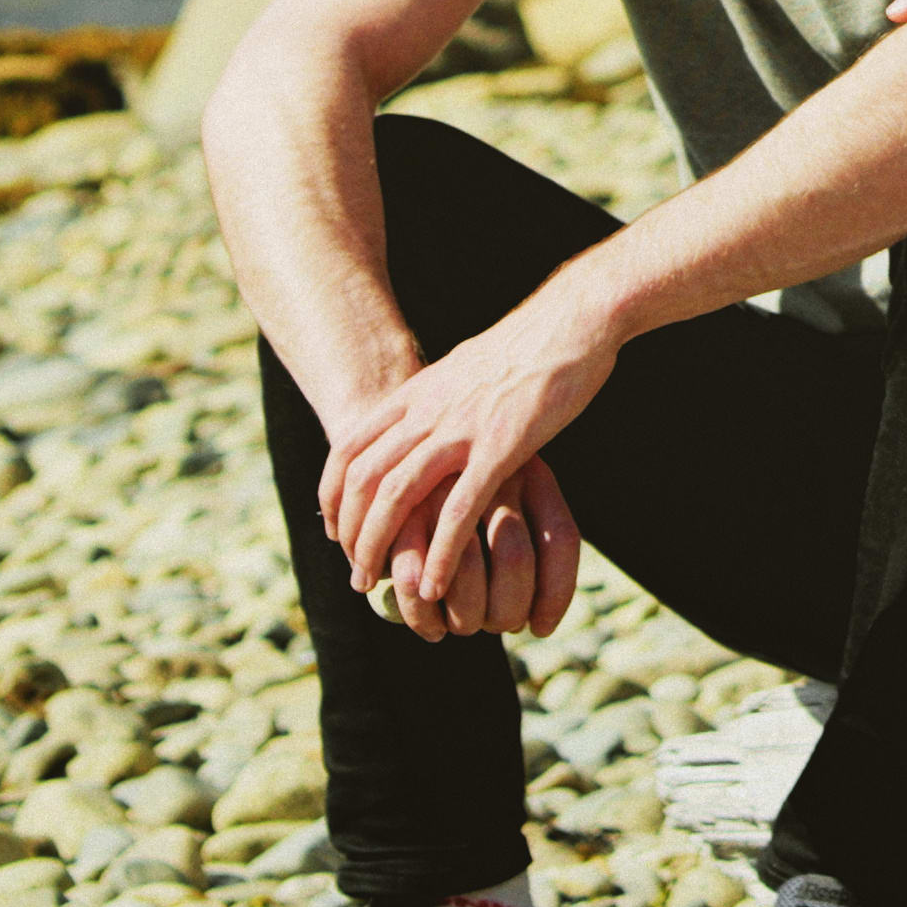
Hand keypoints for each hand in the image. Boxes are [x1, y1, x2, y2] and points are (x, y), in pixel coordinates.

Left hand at [321, 295, 619, 624]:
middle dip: (352, 533)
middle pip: (364, 479)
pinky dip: (440, 552)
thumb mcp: (467, 366)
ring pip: (397, 496)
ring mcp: (461, 428)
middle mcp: (427, 411)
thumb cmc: (532, 343)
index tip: (336, 529)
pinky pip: (458, 509)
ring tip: (380, 587)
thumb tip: (432, 412)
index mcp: (416, 392)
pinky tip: (435, 584)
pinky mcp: (502, 447)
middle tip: (357, 573)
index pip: (349, 449)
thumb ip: (442, 396)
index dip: (333, 495)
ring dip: (381, 548)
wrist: (574, 319)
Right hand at [359, 461, 584, 640]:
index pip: (562, 540)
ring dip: (463, 615)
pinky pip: (413, 573)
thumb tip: (540, 623)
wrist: (406, 417)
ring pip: (468, 571)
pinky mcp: (401, 500)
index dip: (557, 594)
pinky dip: (418, 609)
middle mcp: (492, 472)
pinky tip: (427, 628)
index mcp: (531, 470)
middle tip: (489, 629)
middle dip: (504, 612)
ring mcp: (448, 482)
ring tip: (450, 631)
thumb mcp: (511, 483)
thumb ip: (527, 542)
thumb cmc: (463, 472)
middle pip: (518, 560)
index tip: (540, 627)